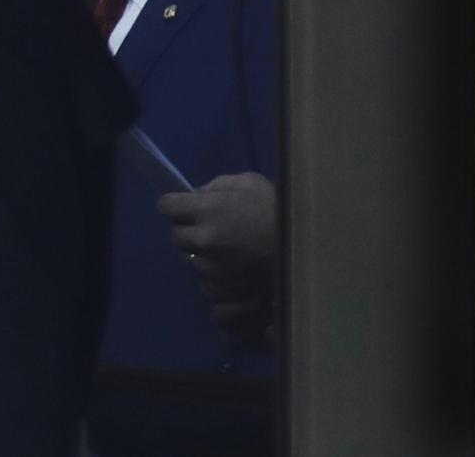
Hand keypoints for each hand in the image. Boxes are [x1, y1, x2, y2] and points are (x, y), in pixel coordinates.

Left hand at [157, 172, 276, 344]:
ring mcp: (213, 268)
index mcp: (207, 210)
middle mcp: (204, 240)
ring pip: (190, 261)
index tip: (182, 206)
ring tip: (224, 250)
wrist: (309, 252)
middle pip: (175, 235)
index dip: (174, 205)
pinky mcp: (225, 290)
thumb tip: (197, 195)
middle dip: (187, 230)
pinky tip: (231, 269)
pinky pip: (206, 283)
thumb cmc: (279, 211)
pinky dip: (215, 276)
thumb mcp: (249, 184)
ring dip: (201, 255)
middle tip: (207, 228)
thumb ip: (217, 187)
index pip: (166, 206)